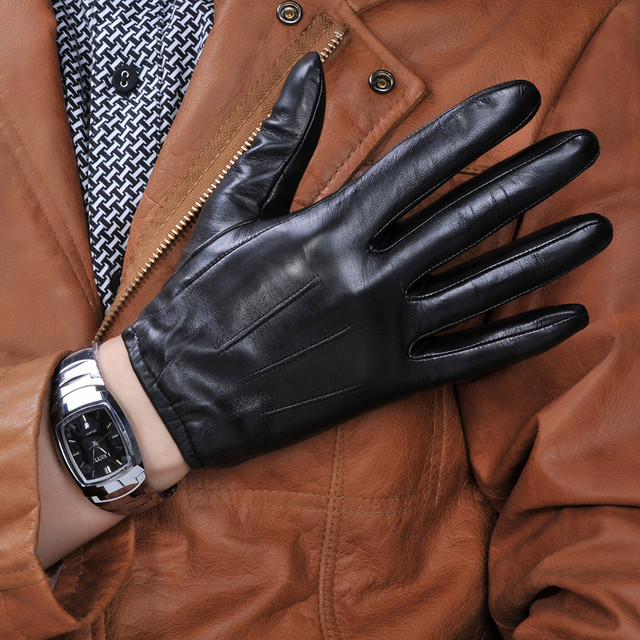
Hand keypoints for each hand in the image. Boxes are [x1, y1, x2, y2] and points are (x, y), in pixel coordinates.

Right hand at [122, 53, 610, 467]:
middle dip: (533, 177)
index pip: (419, 164)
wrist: (183, 395)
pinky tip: (565, 321)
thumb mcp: (233, 214)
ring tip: (598, 228)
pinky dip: (520, 341)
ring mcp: (383, 334)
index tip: (522, 100)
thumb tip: (306, 75)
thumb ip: (280, 145)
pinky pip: (467, 359)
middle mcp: (368, 279)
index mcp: (330, 231)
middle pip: (467, 218)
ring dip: (545, 254)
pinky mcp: (386, 381)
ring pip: (482, 287)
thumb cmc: (201, 303)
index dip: (475, 127)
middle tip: (583, 148)